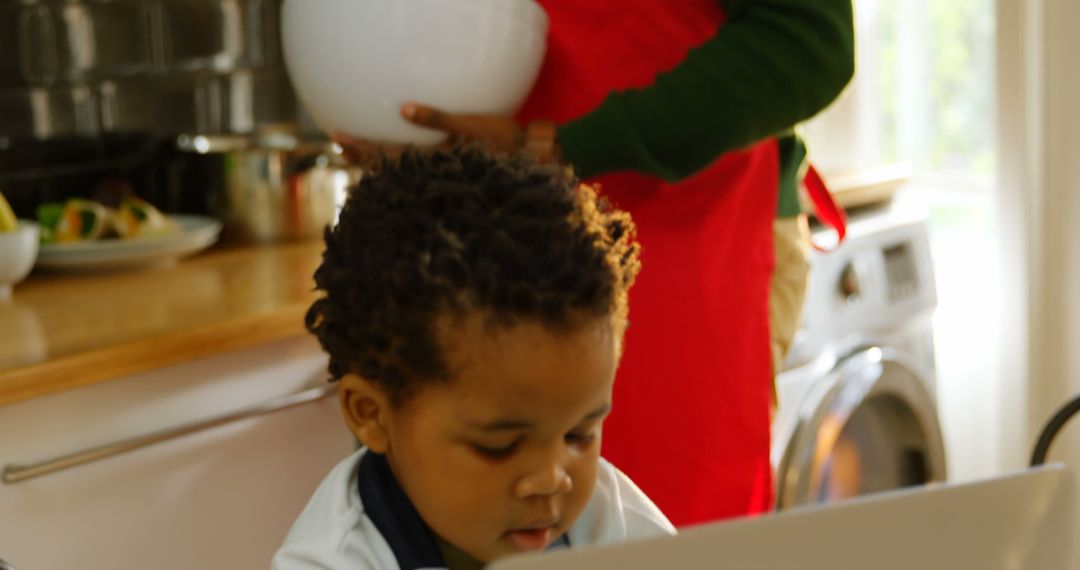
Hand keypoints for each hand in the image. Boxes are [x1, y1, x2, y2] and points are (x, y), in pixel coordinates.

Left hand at [333, 102, 557, 166]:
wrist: (534, 157)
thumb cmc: (505, 140)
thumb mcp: (471, 126)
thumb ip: (437, 119)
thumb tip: (403, 109)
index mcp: (432, 160)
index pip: (386, 157)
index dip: (361, 148)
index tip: (338, 137)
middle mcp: (432, 172)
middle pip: (387, 167)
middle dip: (361, 156)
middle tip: (338, 142)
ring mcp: (441, 174)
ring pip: (400, 171)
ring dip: (376, 161)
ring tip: (356, 151)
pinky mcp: (452, 171)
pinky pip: (417, 169)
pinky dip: (399, 164)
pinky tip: (394, 158)